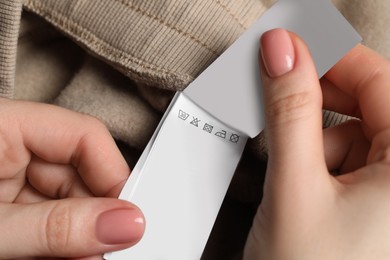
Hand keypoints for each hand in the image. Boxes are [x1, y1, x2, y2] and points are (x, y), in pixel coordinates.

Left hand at [0, 100, 143, 258]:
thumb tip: (124, 225)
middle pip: (82, 172)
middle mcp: (11, 144)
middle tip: (101, 253)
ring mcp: (10, 172)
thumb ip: (56, 226)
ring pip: (70, 199)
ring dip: (79, 234)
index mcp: (3, 126)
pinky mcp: (9, 198)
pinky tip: (64, 254)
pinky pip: (51, 213)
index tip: (129, 218)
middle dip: (95, 217)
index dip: (115, 175)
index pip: (84, 135)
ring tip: (78, 257)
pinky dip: (61, 239)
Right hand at [244, 28, 389, 258]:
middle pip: (369, 103)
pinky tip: (304, 185)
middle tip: (277, 102)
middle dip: (318, 100)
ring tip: (294, 173)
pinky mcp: (376, 200)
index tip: (286, 48)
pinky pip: (350, 157)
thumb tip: (281, 48)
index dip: (328, 56)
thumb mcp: (295, 185)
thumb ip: (288, 110)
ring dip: (316, 138)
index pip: (379, 78)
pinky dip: (320, 158)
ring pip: (355, 131)